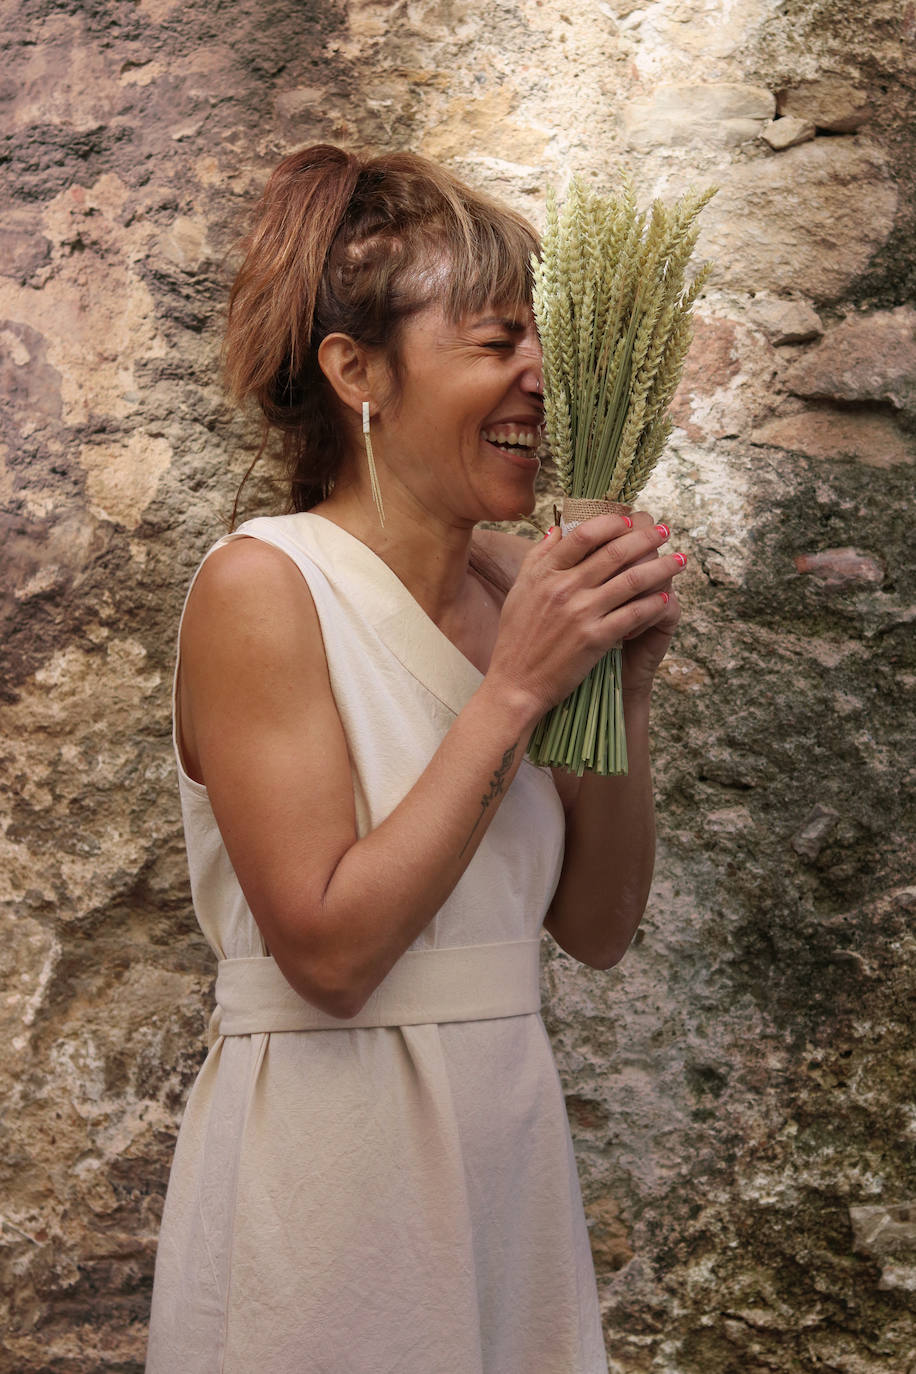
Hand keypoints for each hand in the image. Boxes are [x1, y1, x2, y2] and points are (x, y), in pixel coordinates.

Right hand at [486, 510, 685, 717]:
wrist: (516, 683)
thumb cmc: (517, 638)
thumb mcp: (519, 590)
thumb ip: (538, 557)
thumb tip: (558, 527)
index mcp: (544, 572)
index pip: (584, 534)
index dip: (613, 522)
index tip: (631, 520)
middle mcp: (563, 588)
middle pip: (615, 552)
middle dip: (647, 537)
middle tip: (667, 531)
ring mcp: (581, 613)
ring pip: (632, 580)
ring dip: (662, 567)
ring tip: (680, 561)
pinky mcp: (595, 639)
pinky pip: (634, 614)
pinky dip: (655, 603)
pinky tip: (667, 598)